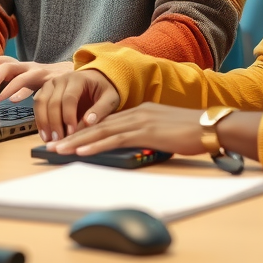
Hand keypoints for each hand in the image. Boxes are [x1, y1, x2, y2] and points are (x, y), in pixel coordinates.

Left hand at [0, 56, 72, 102]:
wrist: (75, 77)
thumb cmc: (46, 82)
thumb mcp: (26, 81)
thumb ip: (12, 82)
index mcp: (18, 66)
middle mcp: (25, 66)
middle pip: (4, 63)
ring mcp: (36, 70)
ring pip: (14, 69)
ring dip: (2, 83)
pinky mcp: (46, 78)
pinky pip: (31, 83)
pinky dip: (21, 91)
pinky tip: (14, 100)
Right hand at [33, 69, 120, 140]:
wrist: (96, 80)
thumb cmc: (103, 90)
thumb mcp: (110, 99)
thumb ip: (100, 110)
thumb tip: (88, 122)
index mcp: (78, 79)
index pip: (69, 98)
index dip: (68, 116)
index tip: (72, 132)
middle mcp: (61, 79)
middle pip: (52, 101)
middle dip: (54, 123)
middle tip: (59, 141)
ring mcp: (51, 84)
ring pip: (41, 102)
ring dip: (43, 122)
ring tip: (49, 140)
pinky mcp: (45, 90)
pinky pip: (37, 104)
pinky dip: (39, 120)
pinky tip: (45, 134)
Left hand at [48, 103, 207, 157]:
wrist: (210, 125)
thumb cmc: (191, 131)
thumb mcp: (164, 131)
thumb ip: (147, 134)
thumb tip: (134, 144)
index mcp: (139, 112)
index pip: (105, 122)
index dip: (84, 130)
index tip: (67, 139)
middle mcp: (135, 113)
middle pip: (97, 125)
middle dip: (73, 135)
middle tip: (53, 146)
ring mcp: (139, 121)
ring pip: (100, 131)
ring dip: (77, 141)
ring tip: (59, 150)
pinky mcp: (145, 132)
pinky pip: (114, 139)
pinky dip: (95, 145)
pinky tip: (81, 151)